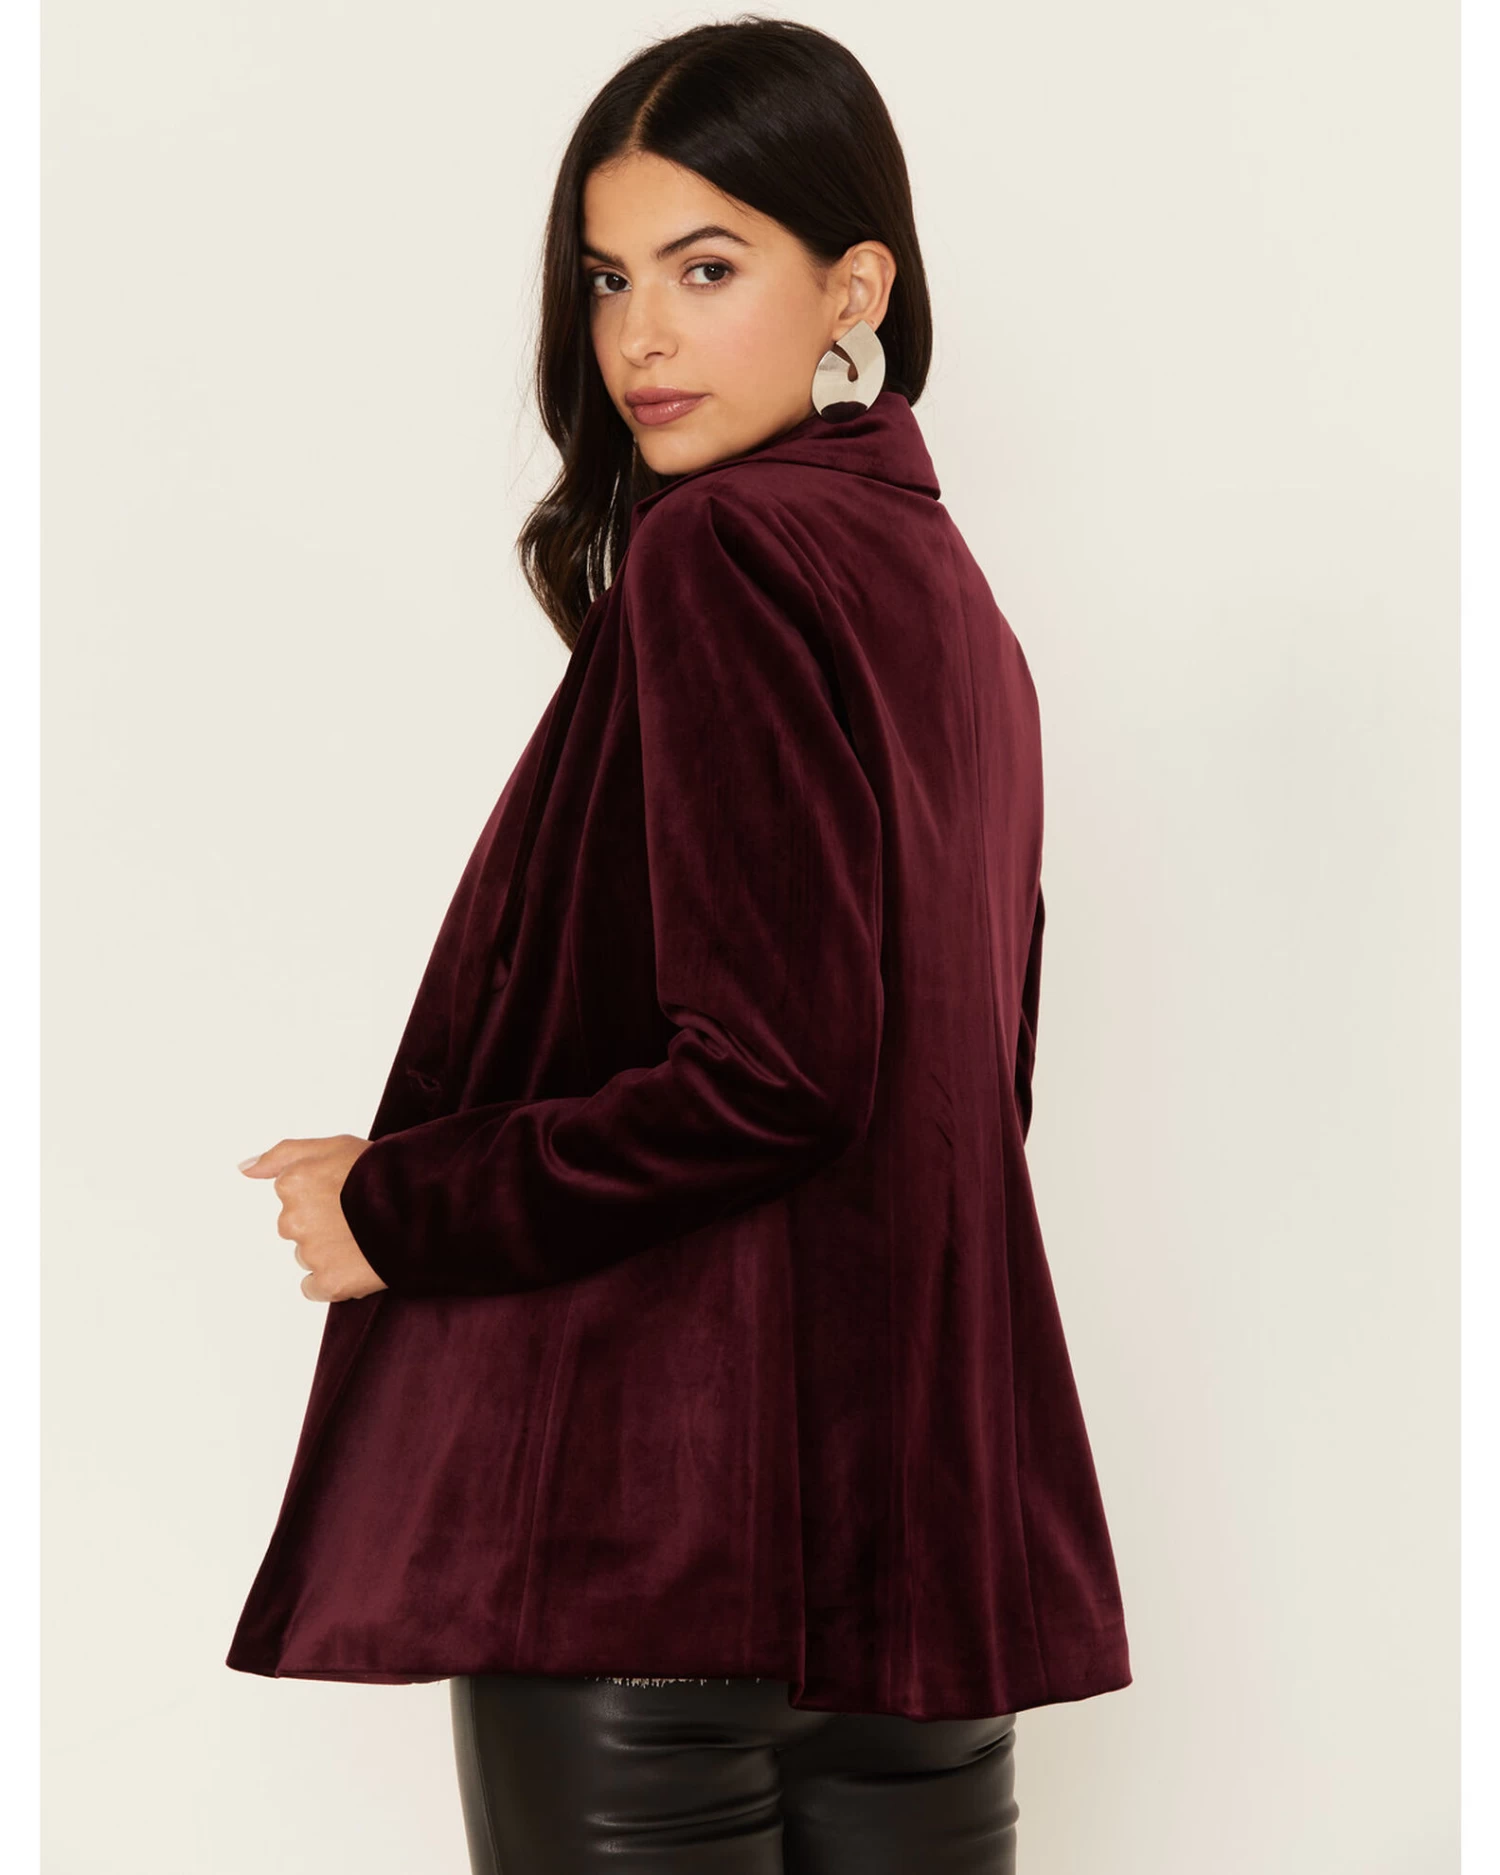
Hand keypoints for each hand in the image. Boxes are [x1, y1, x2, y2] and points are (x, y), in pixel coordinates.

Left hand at [238, 1134, 387, 1301]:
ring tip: (364, 1237)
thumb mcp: (334, 1144)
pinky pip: (315, 1287)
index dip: (322, 1194)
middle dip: (323, 1223)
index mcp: (292, 1183)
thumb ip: (283, 1154)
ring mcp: (310, 1254)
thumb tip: (244, 1169)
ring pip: (308, 1256)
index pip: (293, 1196)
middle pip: (298, 1227)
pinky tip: (356, 1262)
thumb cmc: (381, 1172)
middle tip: (357, 1215)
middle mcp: (293, 1220)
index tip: (345, 1193)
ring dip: (330, 1250)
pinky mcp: (328, 1283)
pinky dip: (331, 1280)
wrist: (421, 1206)